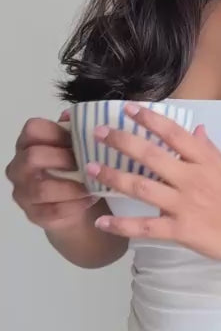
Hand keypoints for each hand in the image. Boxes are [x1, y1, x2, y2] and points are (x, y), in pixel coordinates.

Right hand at [5, 112, 100, 228]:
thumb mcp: (74, 146)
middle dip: (63, 159)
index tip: (80, 139)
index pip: (33, 129)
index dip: (57, 132)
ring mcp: (23, 192)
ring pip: (42, 188)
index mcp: (27, 144)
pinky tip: (90, 199)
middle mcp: (18, 167)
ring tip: (92, 185)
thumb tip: (76, 116)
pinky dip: (75, 205)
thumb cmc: (73, 167)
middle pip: (33, 157)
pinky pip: (53, 210)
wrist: (73, 203)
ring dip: (72, 187)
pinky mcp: (33, 215)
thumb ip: (75, 131)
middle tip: (88, 164)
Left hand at [86, 104, 220, 264]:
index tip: (128, 109)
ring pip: (141, 186)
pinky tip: (102, 223)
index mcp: (204, 159)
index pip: (173, 133)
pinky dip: (121, 225)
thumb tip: (196, 128)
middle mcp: (191, 177)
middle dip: (121, 142)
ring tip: (91, 169)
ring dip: (112, 177)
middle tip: (98, 134)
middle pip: (150, 155)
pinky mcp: (180, 229)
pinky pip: (145, 226)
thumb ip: (208, 149)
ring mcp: (184, 204)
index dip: (149, 119)